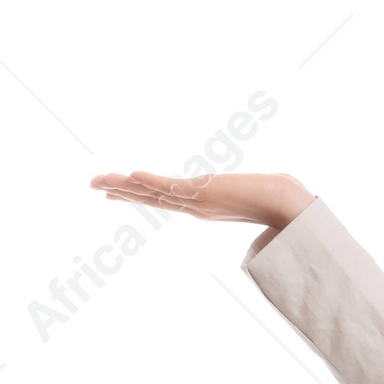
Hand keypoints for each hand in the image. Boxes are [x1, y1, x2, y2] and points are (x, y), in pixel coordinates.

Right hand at [90, 168, 313, 237]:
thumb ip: (250, 189)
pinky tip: (130, 175)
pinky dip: (150, 182)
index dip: (138, 195)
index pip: (163, 200)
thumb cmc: (281, 199)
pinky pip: (170, 188)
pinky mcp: (204, 193)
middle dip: (121, 191)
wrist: (290, 208)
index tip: (116, 193)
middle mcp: (195, 208)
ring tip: (98, 182)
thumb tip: (267, 182)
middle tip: (93, 185)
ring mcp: (197, 202)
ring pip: (153, 195)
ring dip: (124, 186)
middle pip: (150, 199)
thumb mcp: (256, 191)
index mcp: (203, 207)